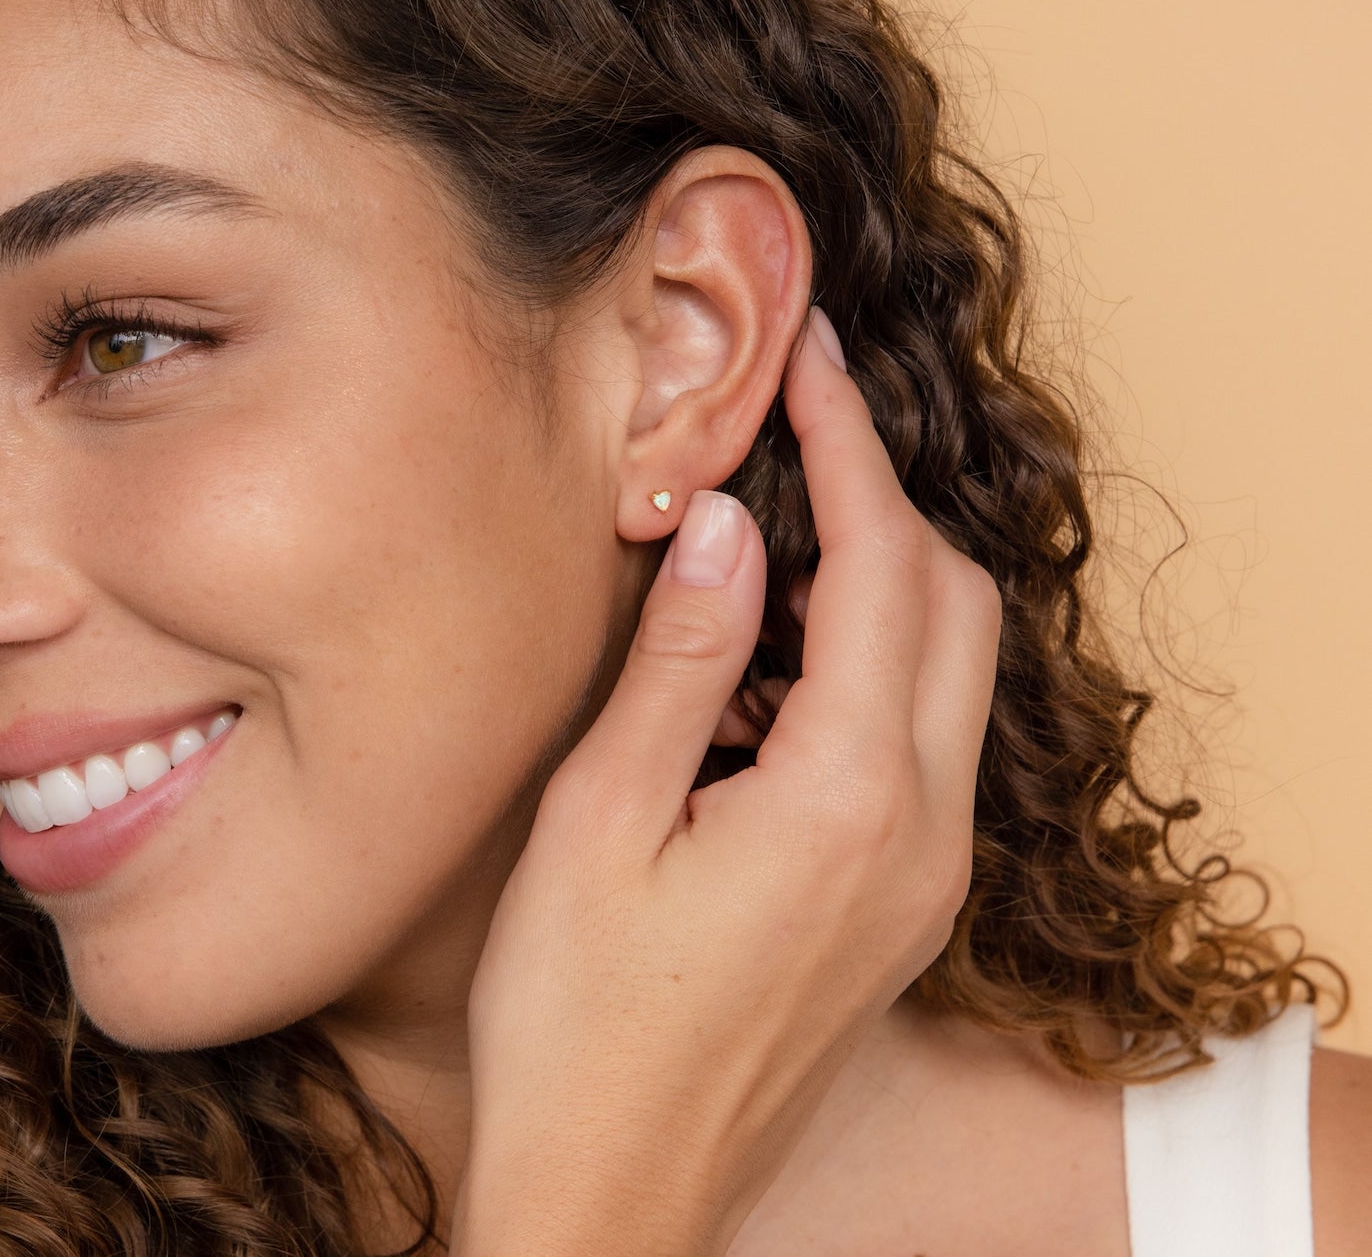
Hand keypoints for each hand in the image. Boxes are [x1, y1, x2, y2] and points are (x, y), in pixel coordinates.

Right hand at [450, 306, 1001, 1256]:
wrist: (619, 1192)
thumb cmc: (579, 1022)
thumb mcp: (601, 822)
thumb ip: (682, 662)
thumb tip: (732, 523)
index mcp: (848, 797)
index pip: (884, 565)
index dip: (848, 445)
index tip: (809, 358)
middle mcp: (922, 831)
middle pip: (954, 604)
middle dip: (884, 499)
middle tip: (794, 430)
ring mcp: (927, 874)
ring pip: (952, 669)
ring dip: (882, 581)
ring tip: (768, 539)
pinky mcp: (904, 901)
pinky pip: (924, 739)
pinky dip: (872, 665)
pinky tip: (770, 666)